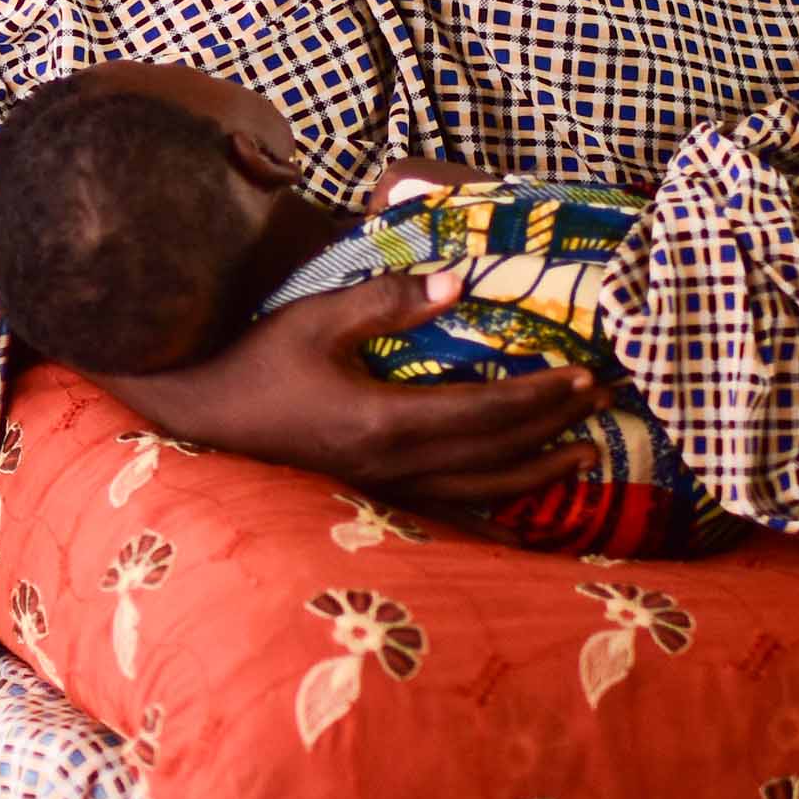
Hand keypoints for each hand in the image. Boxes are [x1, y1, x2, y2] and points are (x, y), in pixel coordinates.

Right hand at [99, 272, 607, 503]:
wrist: (198, 414)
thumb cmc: (254, 359)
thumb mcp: (315, 318)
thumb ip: (387, 301)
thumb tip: (458, 281)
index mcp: (382, 421)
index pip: (483, 413)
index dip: (539, 399)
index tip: (582, 377)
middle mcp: (390, 466)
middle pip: (492, 456)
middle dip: (552, 432)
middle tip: (600, 405)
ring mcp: (380, 487)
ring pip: (476, 492)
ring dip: (533, 476)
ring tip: (580, 460)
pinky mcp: (369, 493)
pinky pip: (445, 511)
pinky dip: (488, 512)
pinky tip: (516, 517)